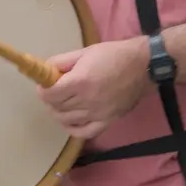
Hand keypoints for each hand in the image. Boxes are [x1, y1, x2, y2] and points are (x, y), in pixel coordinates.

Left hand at [38, 38, 152, 138]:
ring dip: (59, 112)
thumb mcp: (85, 52)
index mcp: (80, 81)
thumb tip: (46, 71)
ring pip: (67, 120)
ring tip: (62, 104)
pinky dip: (72, 129)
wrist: (143, 66)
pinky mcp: (107, 121)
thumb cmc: (113, 55)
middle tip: (54, 92)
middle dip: (50, 100)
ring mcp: (97, 114)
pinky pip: (83, 132)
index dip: (42, 91)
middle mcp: (87, 101)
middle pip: (57, 108)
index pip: (50, 95)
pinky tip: (71, 121)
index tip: (43, 86)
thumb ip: (62, 61)